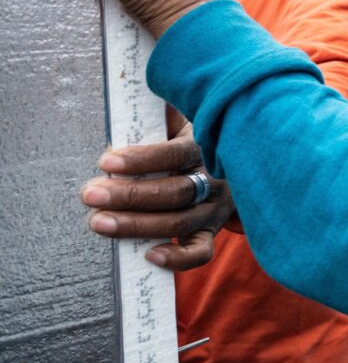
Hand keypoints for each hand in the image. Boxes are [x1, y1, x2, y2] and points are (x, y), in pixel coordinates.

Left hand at [81, 120, 234, 270]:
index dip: (143, 158)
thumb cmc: (192, 137)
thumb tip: (127, 103)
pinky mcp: (213, 230)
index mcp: (207, 146)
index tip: (106, 160)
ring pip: (180, 222)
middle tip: (90, 194)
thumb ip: (159, 113)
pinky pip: (201, 251)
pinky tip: (149, 256)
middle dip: (129, 195)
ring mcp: (216, 207)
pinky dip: (178, 258)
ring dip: (137, 225)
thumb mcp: (182, 118)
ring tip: (98, 222)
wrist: (242, 160)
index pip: (177, 154)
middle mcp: (215, 179)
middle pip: (175, 192)